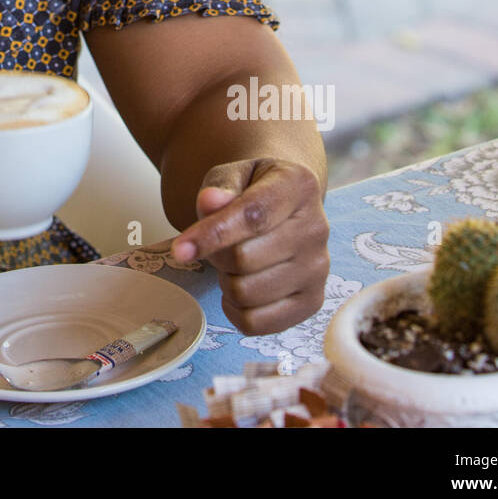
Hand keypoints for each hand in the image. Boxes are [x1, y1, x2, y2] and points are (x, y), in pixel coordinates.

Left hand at [171, 158, 329, 334]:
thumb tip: (209, 202)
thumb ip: (220, 186)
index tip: (180, 250)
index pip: (253, 216)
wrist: (284, 205)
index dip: (213, 234)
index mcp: (298, 186)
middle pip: (244, 259)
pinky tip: (240, 286)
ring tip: (234, 262)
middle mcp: (316, 229)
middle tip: (218, 244)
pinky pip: (256, 323)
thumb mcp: (233, 174)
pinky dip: (235, 310)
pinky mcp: (312, 302)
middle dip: (216, 254)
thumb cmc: (252, 189)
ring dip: (226, 281)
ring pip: (246, 293)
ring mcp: (318, 269)